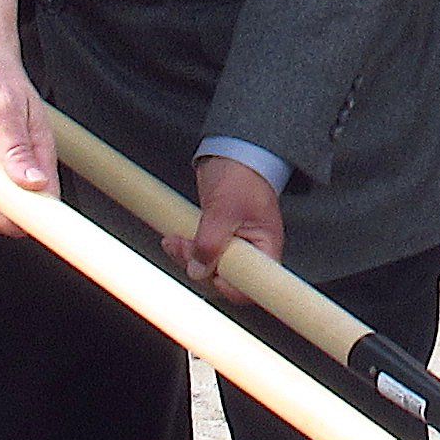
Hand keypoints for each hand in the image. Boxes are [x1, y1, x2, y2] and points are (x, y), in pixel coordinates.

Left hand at [173, 155, 283, 284]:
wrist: (232, 152)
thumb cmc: (241, 174)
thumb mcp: (225, 209)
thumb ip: (211, 242)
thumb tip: (199, 269)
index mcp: (265, 246)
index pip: (254, 285)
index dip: (232, 287)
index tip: (212, 275)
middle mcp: (251, 250)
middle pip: (226, 278)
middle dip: (200, 267)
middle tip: (185, 249)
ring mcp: (233, 245)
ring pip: (208, 267)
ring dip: (187, 257)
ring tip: (174, 241)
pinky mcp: (217, 238)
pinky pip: (200, 253)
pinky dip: (185, 249)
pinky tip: (174, 240)